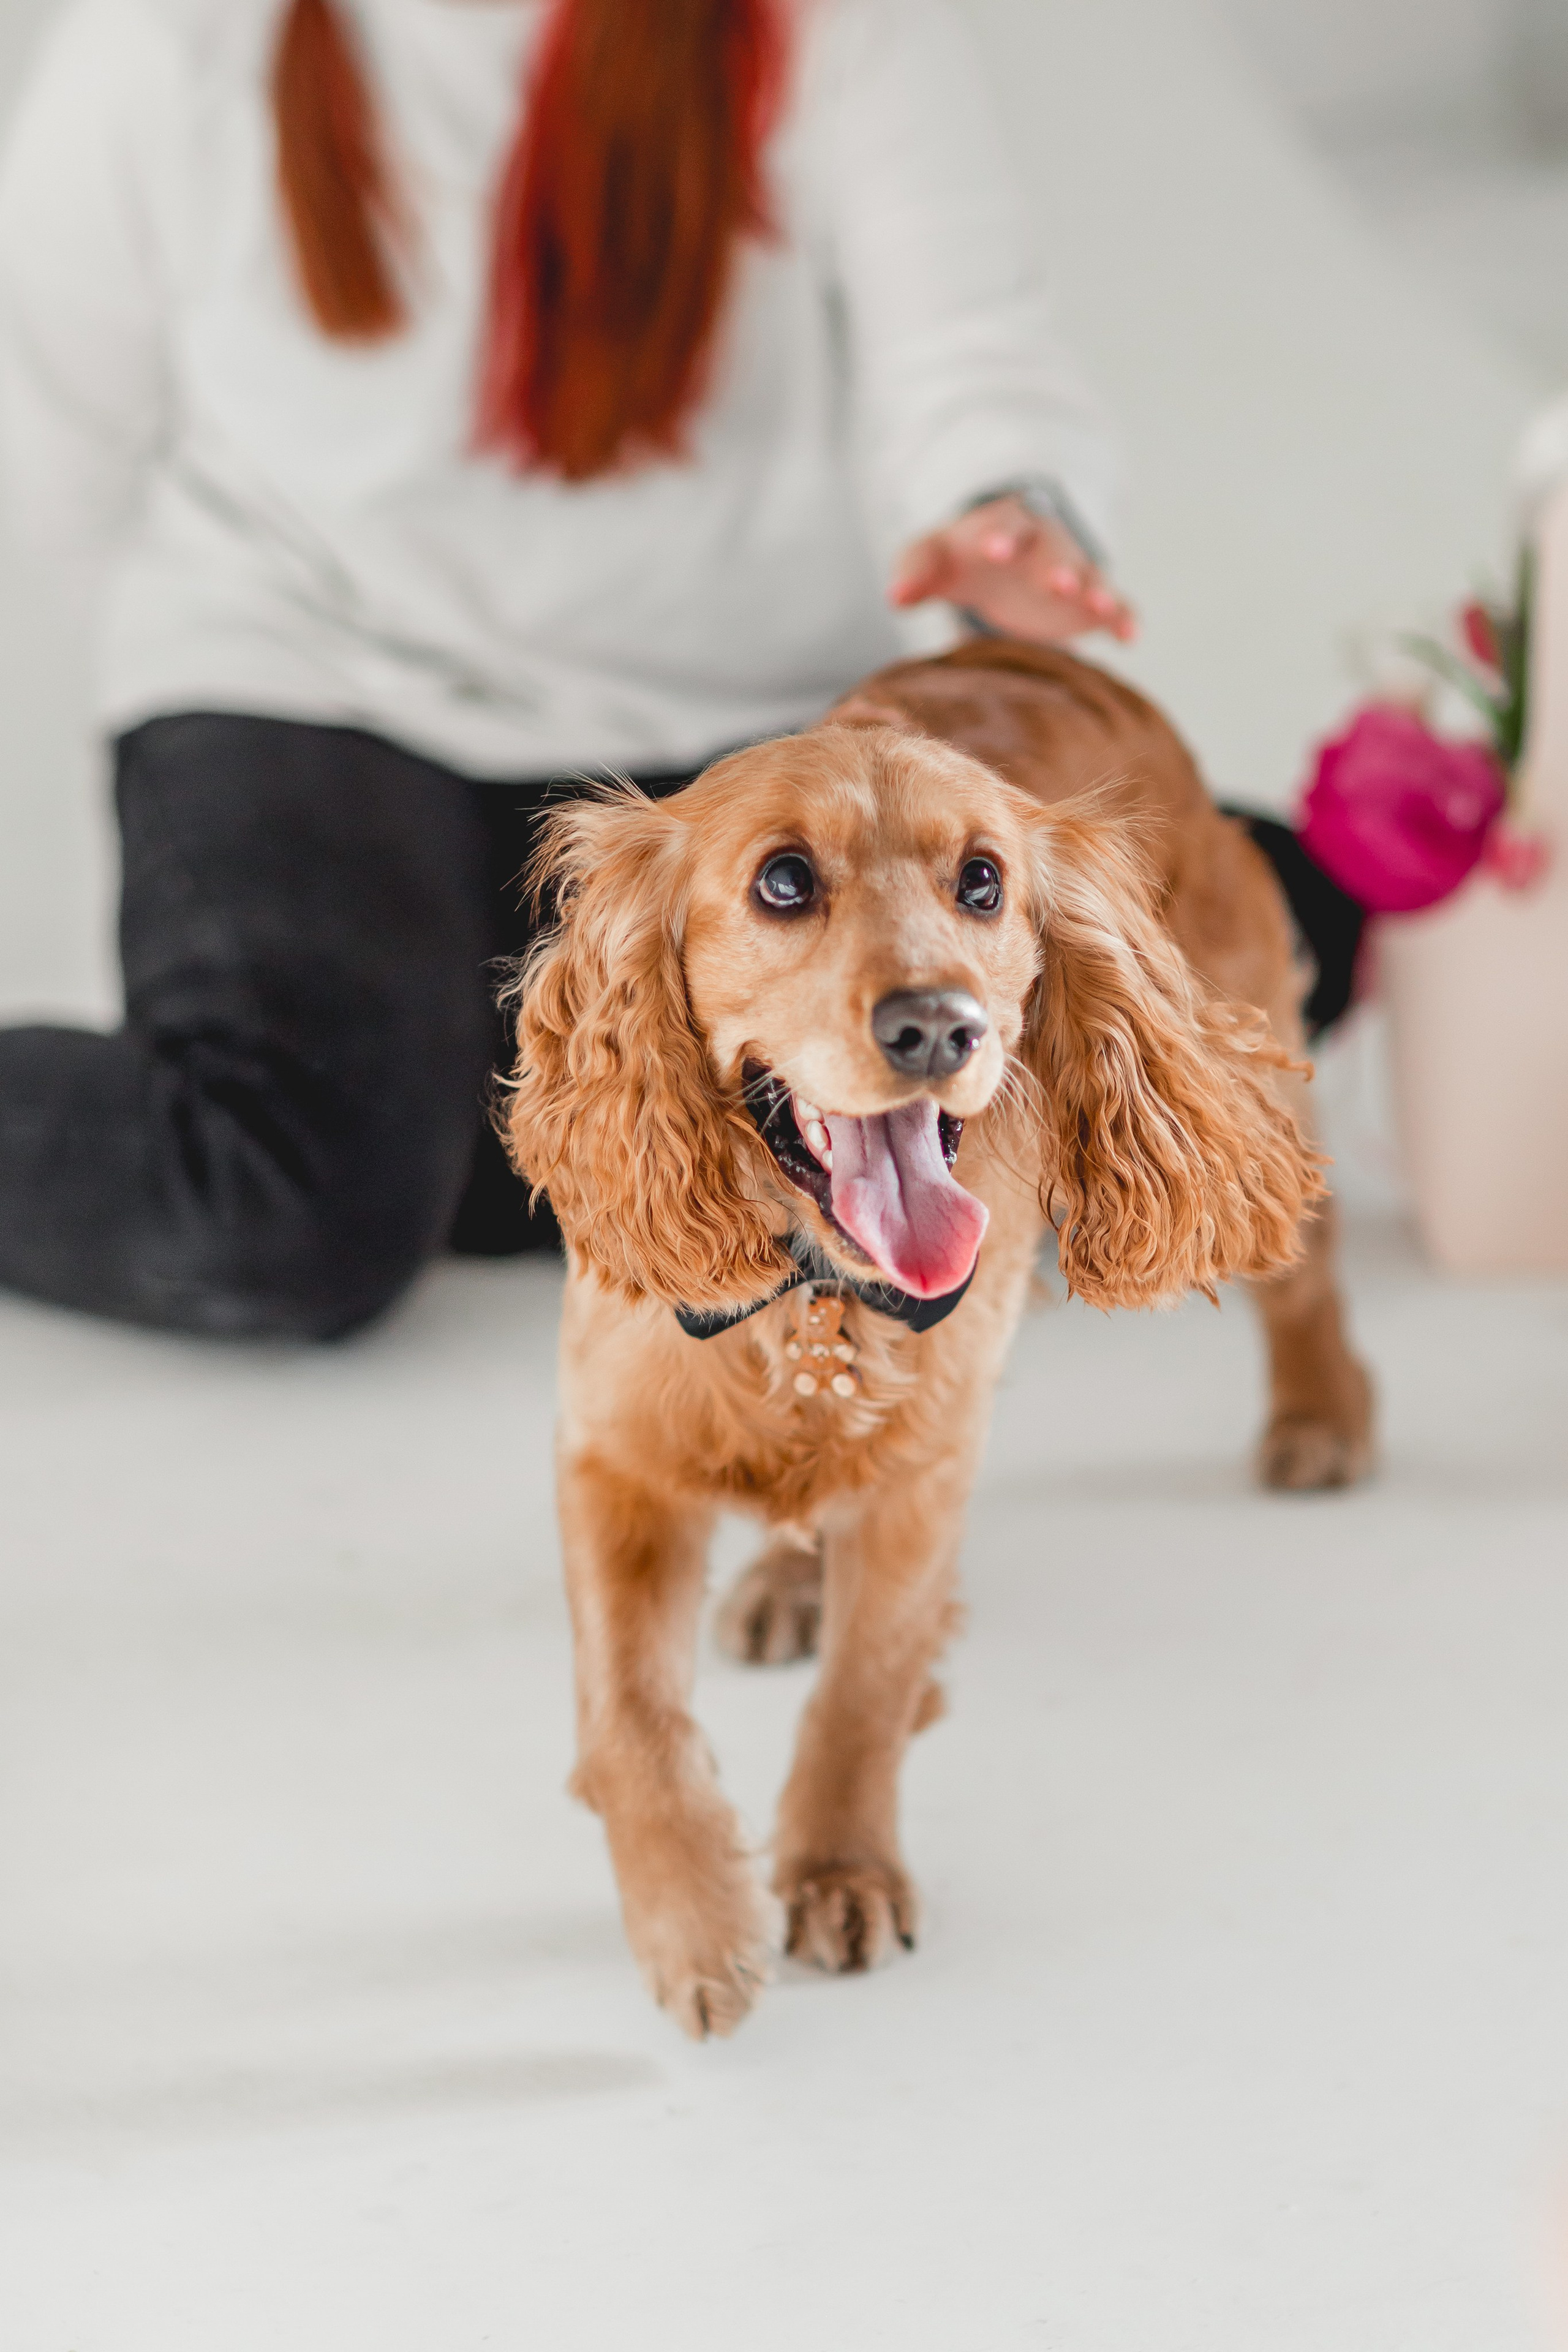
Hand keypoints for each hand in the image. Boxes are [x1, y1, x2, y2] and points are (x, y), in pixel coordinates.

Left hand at [888, 494, 1136, 645]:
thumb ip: (914, 571)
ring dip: (1096, 590)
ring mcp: (1070, 571)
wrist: (996, 557)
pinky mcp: (1088, 601)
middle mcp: (1043, 544)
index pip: (1003, 526)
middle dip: (1058, 566)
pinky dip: (1124, 618)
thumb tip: (896, 598)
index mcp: (1002, 526)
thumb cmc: (957, 558)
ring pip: (1089, 576)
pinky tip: (1130, 638)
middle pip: (1054, 550)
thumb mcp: (929, 558)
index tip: (995, 553)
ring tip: (1102, 608)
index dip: (1000, 537)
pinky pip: (1115, 605)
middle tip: (1061, 584)